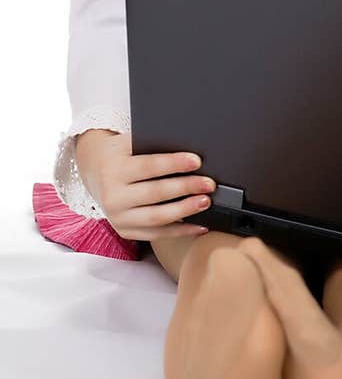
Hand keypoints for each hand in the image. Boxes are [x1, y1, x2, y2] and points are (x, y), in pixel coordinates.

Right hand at [75, 129, 215, 241]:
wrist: (95, 171)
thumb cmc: (121, 154)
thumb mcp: (130, 143)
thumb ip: (153, 146)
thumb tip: (189, 151)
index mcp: (114, 169)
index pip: (148, 166)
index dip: (174, 163)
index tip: (197, 161)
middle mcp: (113, 196)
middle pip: (155, 193)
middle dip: (186, 187)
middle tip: (209, 184)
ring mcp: (117, 217)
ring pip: (157, 217)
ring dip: (185, 210)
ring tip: (205, 202)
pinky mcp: (124, 231)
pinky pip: (156, 234)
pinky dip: (180, 231)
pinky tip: (199, 225)